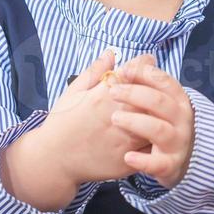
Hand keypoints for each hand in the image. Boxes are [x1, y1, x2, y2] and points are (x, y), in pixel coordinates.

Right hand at [42, 49, 154, 184]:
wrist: (54, 160)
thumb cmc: (61, 122)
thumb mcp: (72, 92)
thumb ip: (94, 72)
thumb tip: (111, 53)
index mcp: (102, 97)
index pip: (134, 72)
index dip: (144, 63)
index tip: (147, 61)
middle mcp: (116, 117)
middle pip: (150, 95)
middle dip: (156, 87)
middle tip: (157, 84)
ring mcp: (124, 140)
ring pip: (155, 121)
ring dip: (159, 112)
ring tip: (157, 108)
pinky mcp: (127, 160)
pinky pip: (151, 147)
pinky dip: (156, 137)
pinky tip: (153, 131)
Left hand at [108, 58, 194, 187]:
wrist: (171, 160)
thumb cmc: (153, 122)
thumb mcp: (146, 100)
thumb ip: (129, 78)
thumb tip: (109, 54)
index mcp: (177, 99)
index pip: (163, 81)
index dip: (144, 73)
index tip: (123, 70)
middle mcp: (181, 118)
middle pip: (160, 101)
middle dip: (135, 94)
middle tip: (112, 92)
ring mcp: (178, 142)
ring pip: (159, 129)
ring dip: (137, 123)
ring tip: (115, 119)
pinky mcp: (170, 164)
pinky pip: (159, 163)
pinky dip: (144, 160)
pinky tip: (127, 156)